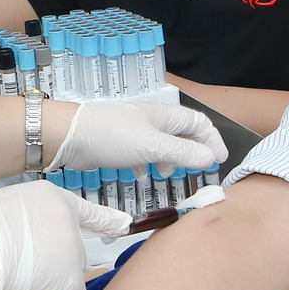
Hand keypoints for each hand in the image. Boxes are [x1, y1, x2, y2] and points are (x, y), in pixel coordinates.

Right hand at [0, 180, 127, 289]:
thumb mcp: (8, 204)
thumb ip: (28, 215)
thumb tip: (26, 227)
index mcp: (54, 198)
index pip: (87, 211)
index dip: (105, 220)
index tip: (121, 223)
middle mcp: (68, 222)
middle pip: (71, 245)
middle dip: (51, 253)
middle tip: (24, 254)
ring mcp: (71, 251)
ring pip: (67, 268)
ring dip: (48, 272)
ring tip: (18, 267)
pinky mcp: (68, 279)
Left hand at [50, 99, 225, 173]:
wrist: (69, 136)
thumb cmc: (110, 136)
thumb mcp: (152, 147)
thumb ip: (182, 153)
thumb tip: (209, 158)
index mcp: (163, 116)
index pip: (198, 123)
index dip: (212, 139)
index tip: (219, 159)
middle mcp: (151, 120)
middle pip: (181, 133)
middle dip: (192, 151)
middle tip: (197, 169)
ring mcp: (135, 131)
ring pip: (162, 144)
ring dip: (170, 159)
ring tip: (165, 174)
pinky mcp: (120, 143)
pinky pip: (142, 152)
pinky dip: (147, 163)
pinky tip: (141, 174)